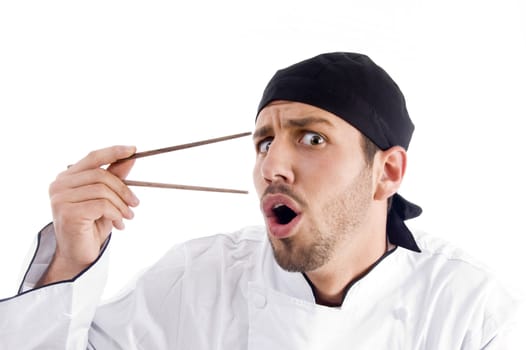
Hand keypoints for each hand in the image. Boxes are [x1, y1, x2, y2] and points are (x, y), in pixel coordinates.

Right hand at [40, 146, 139, 283]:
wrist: (79, 255)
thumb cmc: (91, 226)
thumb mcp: (106, 199)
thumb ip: (114, 177)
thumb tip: (129, 158)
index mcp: (67, 178)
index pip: (92, 157)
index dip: (113, 151)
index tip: (133, 149)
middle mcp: (59, 185)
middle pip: (101, 175)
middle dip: (123, 189)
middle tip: (135, 204)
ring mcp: (60, 198)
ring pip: (103, 191)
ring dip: (121, 205)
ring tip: (127, 217)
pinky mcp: (68, 212)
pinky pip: (102, 205)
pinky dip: (116, 214)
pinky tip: (118, 225)